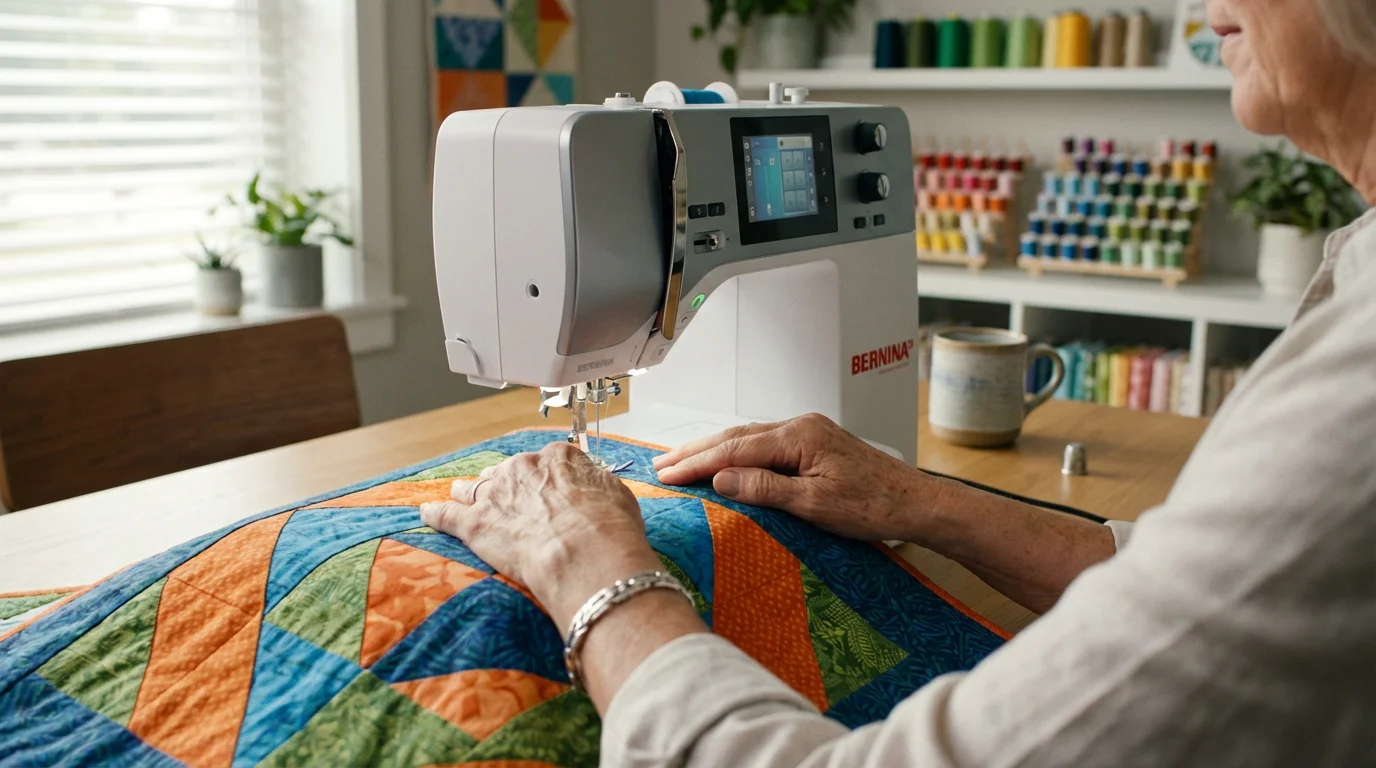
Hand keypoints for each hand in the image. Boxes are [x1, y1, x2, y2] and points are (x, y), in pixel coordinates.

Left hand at [420, 442, 663, 627]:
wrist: (586, 554)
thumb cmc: (609, 529)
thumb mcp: (616, 495)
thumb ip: (595, 486)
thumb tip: (591, 490)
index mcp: (558, 458)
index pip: (548, 461)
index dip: (547, 479)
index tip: (549, 490)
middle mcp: (523, 468)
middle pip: (508, 472)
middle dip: (507, 486)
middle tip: (512, 503)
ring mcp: (495, 494)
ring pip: (474, 487)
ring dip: (469, 493)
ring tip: (461, 495)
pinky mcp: (474, 524)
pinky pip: (445, 514)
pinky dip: (435, 514)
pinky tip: (426, 512)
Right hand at [653, 413, 932, 541]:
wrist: (915, 503)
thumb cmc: (873, 507)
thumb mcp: (814, 505)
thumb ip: (765, 488)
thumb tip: (722, 478)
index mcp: (798, 436)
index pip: (734, 449)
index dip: (696, 463)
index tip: (665, 474)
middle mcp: (800, 426)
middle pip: (736, 437)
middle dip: (695, 451)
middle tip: (659, 465)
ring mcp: (808, 432)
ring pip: (749, 438)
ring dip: (713, 450)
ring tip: (681, 462)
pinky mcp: (815, 443)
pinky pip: (765, 444)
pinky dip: (737, 453)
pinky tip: (724, 462)